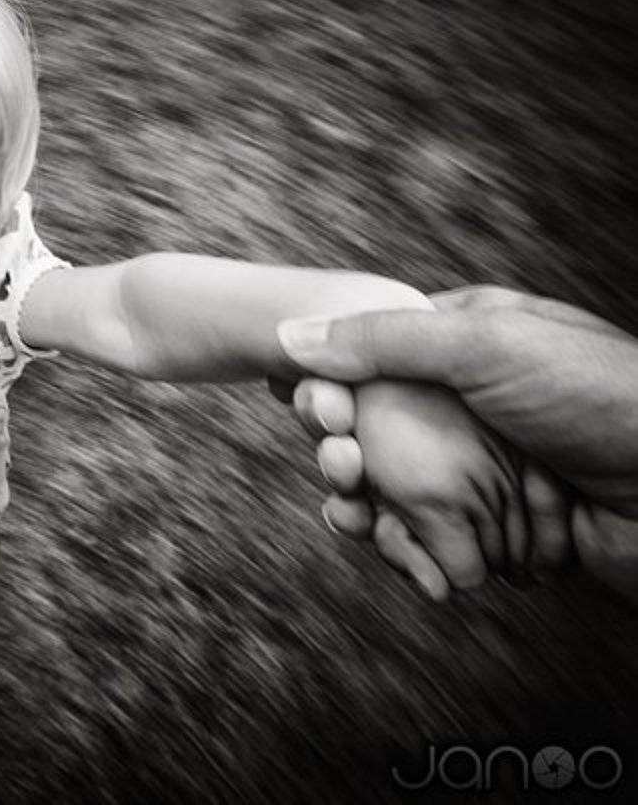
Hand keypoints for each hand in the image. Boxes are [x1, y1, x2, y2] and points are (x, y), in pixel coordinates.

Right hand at [280, 285, 637, 599]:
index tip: (307, 410)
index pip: (373, 357)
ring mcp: (492, 465)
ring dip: (370, 510)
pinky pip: (439, 538)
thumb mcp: (487, 346)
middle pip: (379, 430)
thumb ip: (386, 339)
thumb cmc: (600, 399)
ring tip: (356, 522)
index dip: (332, 385)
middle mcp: (477, 401)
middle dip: (345, 455)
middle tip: (337, 472)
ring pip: (402, 490)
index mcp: (471, 341)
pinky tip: (402, 557)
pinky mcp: (507, 525)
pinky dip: (414, 551)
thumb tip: (291, 334)